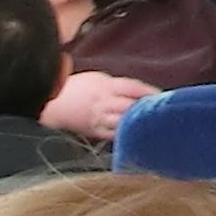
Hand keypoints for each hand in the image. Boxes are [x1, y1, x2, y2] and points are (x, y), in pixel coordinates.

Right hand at [43, 70, 157, 137]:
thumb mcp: (96, 79)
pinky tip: (136, 136)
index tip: (162, 96)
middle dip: (147, 109)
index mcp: (105, 85)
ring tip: (154, 125)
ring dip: (139, 123)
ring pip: (123, 121)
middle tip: (164, 112)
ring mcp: (99, 118)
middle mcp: (104, 102)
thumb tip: (135, 92)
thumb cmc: (74, 88)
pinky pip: (113, 134)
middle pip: (130, 105)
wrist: (52, 104)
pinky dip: (126, 135)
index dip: (149, 92)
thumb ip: (115, 86)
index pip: (132, 87)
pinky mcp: (94, 131)